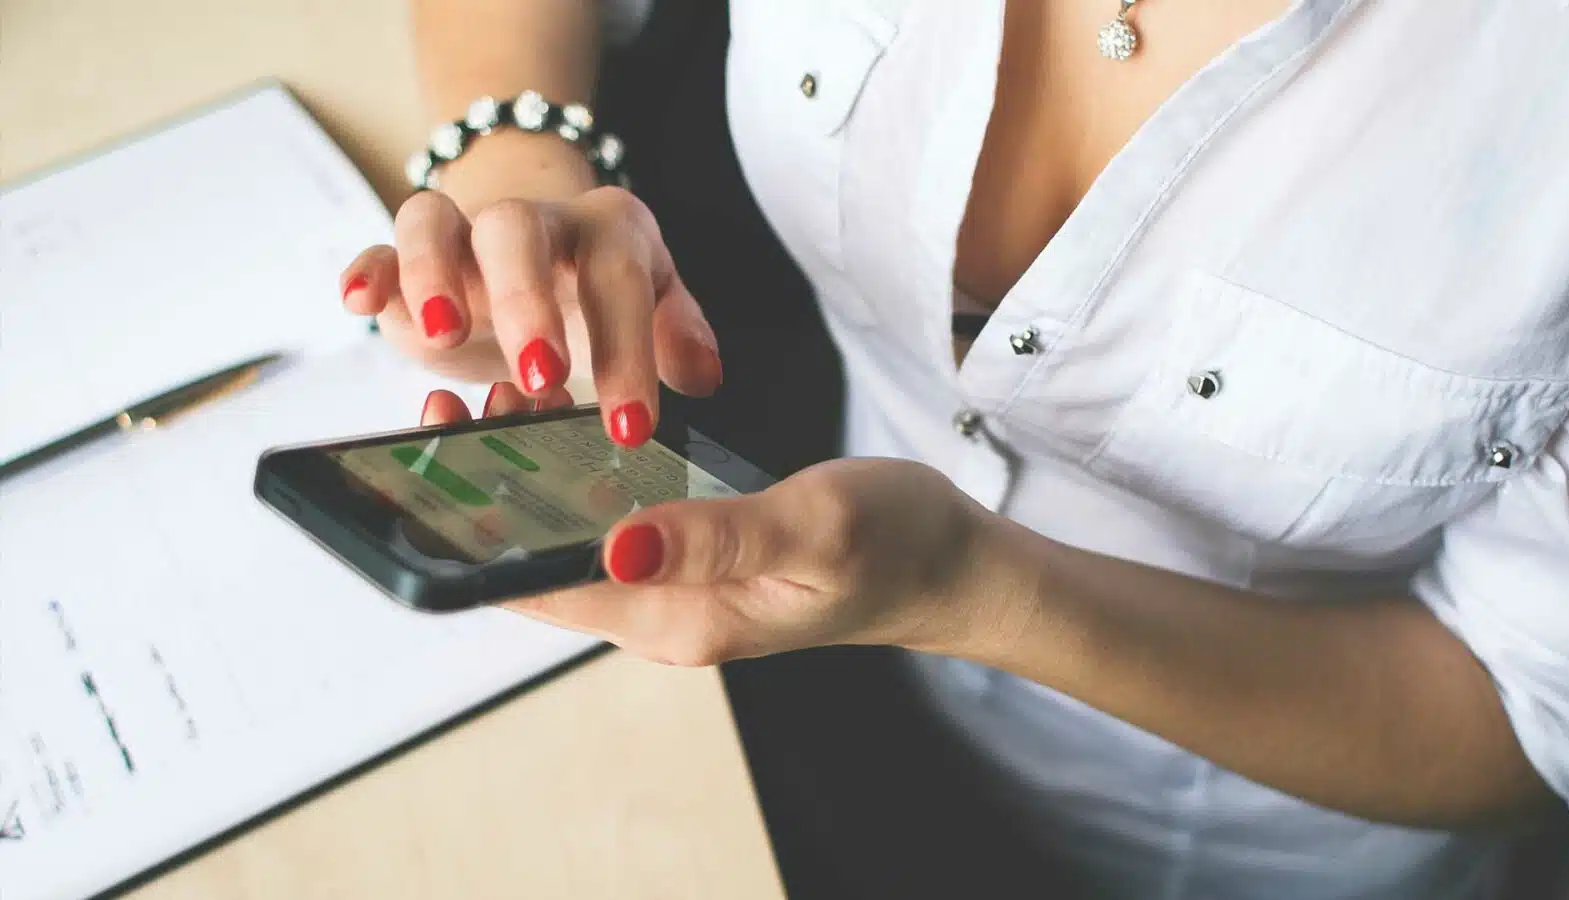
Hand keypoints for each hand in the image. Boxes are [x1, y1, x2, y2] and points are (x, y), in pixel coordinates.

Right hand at [342, 150, 721, 448]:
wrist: (542, 253)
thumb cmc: (601, 293)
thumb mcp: (653, 310)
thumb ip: (677, 337)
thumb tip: (703, 376)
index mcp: (609, 233)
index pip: (618, 281)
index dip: (627, 352)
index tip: (630, 428)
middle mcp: (534, 221)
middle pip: (520, 234)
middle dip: (528, 304)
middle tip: (540, 377)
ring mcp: (462, 235)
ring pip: (435, 222)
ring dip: (434, 274)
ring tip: (441, 332)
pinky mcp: (407, 259)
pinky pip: (381, 246)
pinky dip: (369, 268)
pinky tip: (360, 301)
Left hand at [420, 388, 995, 665]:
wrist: (953, 565)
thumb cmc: (896, 544)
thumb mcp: (812, 528)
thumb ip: (715, 537)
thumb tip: (614, 546)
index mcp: (684, 619)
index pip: (550, 586)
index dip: (481, 531)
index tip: (437, 461)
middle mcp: (667, 615)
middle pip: (546, 566)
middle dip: (490, 495)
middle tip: (457, 403)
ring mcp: (679, 592)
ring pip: (575, 540)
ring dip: (529, 480)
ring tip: (500, 395)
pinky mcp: (695, 563)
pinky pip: (613, 526)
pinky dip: (578, 477)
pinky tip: (563, 423)